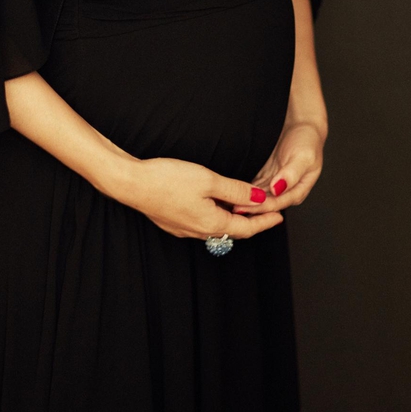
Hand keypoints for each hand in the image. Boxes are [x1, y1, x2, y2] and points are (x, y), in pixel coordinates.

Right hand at [107, 155, 284, 241]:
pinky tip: (214, 203)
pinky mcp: (172, 221)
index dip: (265, 222)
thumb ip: (236, 191)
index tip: (279, 216)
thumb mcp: (208, 180)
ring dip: (232, 217)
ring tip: (244, 206)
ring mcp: (184, 228)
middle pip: (233, 230)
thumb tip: (259, 199)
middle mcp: (198, 231)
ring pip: (216, 227)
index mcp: (211, 223)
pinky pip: (202, 222)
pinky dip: (215, 214)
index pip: (247, 229)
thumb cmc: (166, 180)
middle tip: (266, 210)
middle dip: (251, 220)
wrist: (131, 183)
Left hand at [231, 120, 324, 216]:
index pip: (277, 204)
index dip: (260, 207)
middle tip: (230, 207)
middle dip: (249, 207)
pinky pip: (255, 188)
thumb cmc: (307, 141)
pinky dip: (245, 191)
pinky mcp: (267, 178)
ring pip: (259, 198)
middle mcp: (287, 192)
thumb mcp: (303, 157)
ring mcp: (276, 186)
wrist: (304, 127)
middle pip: (266, 204)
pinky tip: (233, 193)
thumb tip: (277, 189)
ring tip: (227, 203)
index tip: (243, 206)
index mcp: (298, 191)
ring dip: (245, 201)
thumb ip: (291, 175)